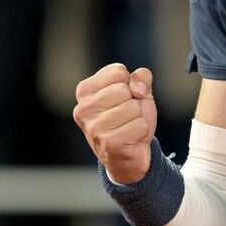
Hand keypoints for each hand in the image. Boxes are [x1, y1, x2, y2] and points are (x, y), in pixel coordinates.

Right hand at [73, 63, 157, 183]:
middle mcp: (83, 109)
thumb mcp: (138, 90)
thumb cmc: (130, 118)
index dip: (129, 83)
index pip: (117, 71)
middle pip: (124, 89)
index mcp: (85, 91)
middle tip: (127, 116)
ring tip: (128, 127)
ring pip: (133, 108)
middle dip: (134, 102)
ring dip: (138, 118)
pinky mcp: (108, 143)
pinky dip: (142, 131)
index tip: (124, 97)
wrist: (131, 153)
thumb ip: (140, 77)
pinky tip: (131, 138)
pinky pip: (140, 125)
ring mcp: (94, 128)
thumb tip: (138, 89)